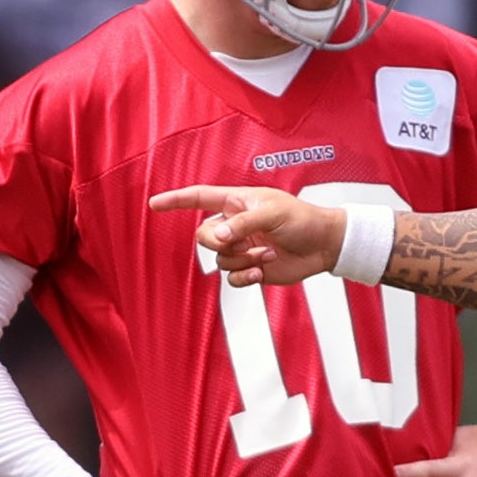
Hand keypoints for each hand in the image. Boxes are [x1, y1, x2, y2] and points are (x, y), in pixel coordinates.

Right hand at [147, 184, 347, 286]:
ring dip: (242, 260)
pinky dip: (244, 277)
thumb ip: (243, 223)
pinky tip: (261, 273)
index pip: (199, 198)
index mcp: (236, 202)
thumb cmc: (302, 219)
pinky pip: (231, 278)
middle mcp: (234, 225)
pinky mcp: (249, 269)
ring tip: (267, 255)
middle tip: (243, 242)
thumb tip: (218, 236)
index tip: (154, 204)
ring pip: (219, 259)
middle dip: (220, 242)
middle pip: (204, 236)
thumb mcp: (273, 213)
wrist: (323, 245)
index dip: (176, 200)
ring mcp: (241, 247)